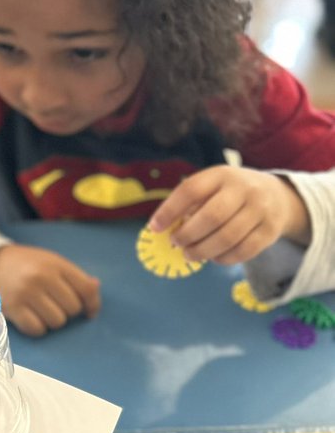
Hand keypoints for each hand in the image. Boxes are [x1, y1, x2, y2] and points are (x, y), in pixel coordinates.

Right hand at [0, 243, 100, 336]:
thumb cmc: (27, 264)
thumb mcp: (53, 262)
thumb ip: (75, 276)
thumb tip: (95, 291)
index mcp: (55, 264)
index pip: (87, 289)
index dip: (93, 304)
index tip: (89, 311)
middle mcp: (42, 277)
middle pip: (73, 309)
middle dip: (68, 310)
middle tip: (55, 303)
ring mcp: (26, 293)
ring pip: (57, 322)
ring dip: (53, 320)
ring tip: (42, 309)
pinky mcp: (13, 308)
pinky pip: (37, 330)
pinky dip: (38, 328)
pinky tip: (32, 317)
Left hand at [149, 166, 310, 265]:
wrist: (278, 196)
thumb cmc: (231, 194)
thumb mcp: (213, 186)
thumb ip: (190, 203)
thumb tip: (162, 228)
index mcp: (222, 175)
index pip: (191, 190)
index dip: (170, 210)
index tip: (155, 227)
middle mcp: (244, 189)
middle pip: (211, 217)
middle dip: (188, 235)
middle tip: (176, 243)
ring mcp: (261, 210)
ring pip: (227, 238)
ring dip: (202, 251)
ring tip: (189, 254)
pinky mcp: (270, 231)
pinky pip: (243, 251)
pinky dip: (222, 258)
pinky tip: (212, 257)